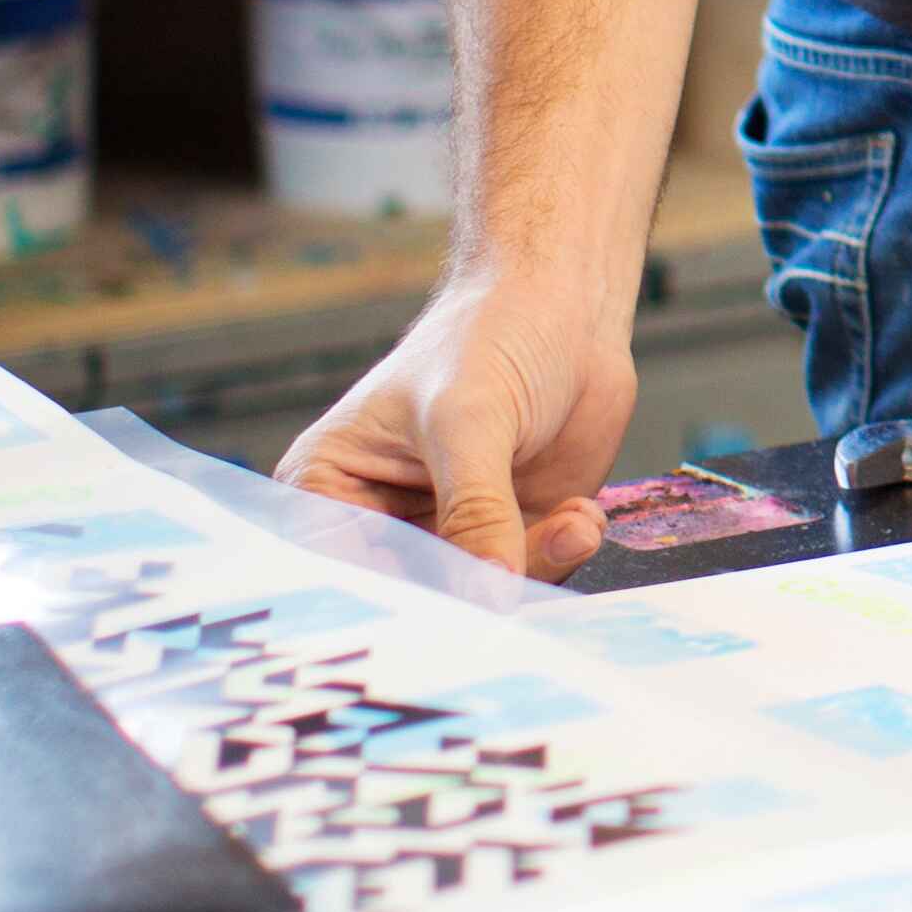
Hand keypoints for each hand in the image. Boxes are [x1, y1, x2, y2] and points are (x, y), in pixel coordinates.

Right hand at [280, 264, 639, 580]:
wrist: (566, 305)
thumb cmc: (491, 335)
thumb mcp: (469, 420)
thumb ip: (475, 508)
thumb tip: (488, 588)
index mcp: (328, 488)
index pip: (344, 571)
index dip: (394, 598)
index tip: (451, 605)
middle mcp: (381, 522)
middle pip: (415, 596)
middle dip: (478, 591)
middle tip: (524, 576)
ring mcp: (449, 531)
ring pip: (479, 594)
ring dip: (535, 567)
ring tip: (574, 522)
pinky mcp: (508, 535)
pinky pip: (530, 576)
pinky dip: (561, 554)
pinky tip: (583, 515)